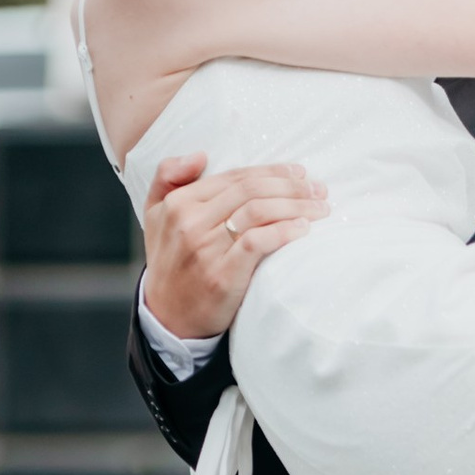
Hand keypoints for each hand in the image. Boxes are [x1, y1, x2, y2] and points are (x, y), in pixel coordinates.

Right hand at [139, 150, 328, 342]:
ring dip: (296, 205)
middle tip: (318, 188)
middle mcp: (191, 222)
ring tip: (320, 207)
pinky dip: (284, 231)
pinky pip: (258, 242)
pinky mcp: (222, 275)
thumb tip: (200, 155)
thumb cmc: (169, 264)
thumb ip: (167, 178)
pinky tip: (304, 229)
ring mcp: (206, 248)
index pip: (235, 177)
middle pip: (251, 190)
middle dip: (291, 186)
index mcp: (179, 203)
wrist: (167, 318)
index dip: (271, 172)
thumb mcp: (155, 215)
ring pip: (258, 211)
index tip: (299, 173)